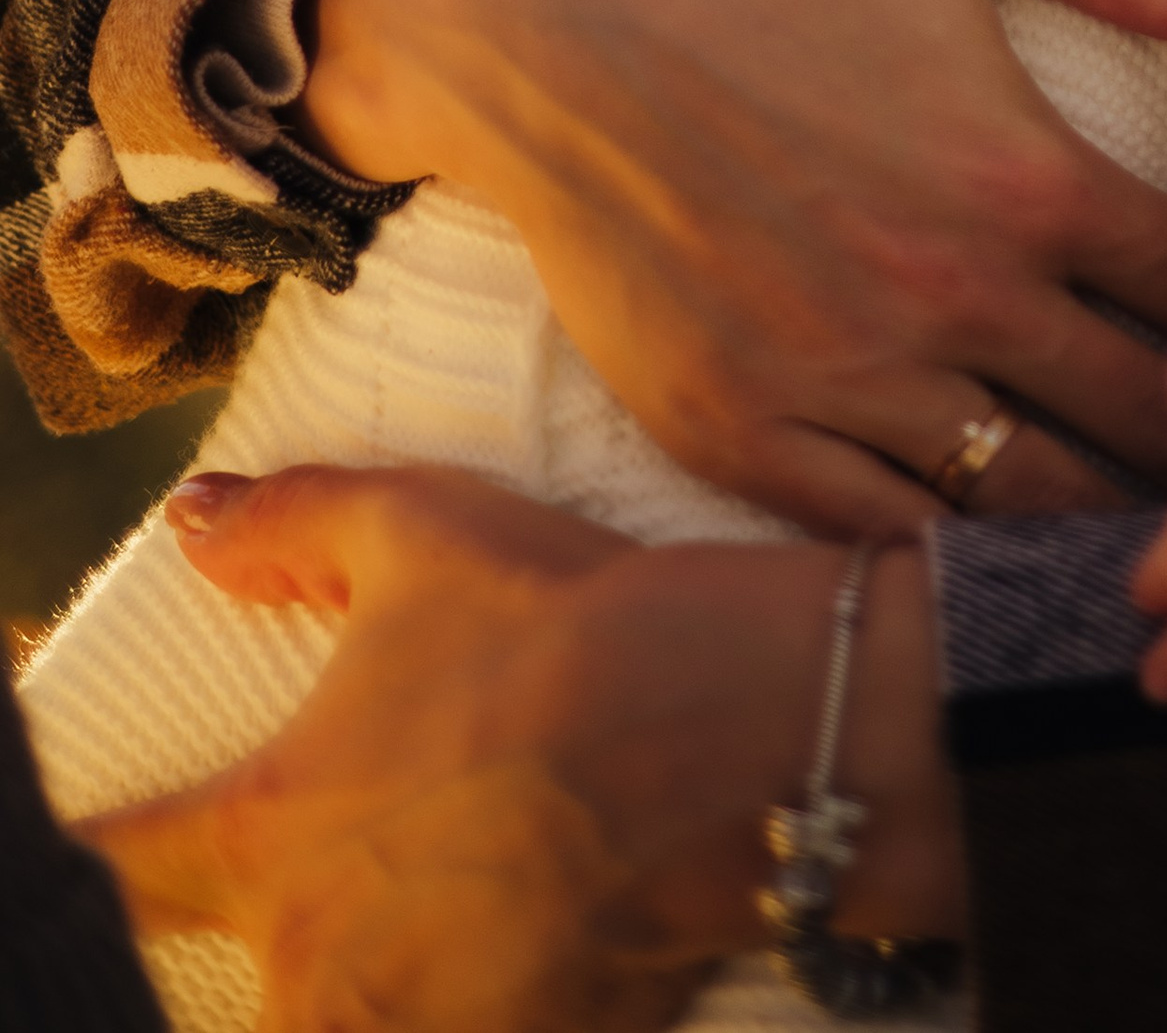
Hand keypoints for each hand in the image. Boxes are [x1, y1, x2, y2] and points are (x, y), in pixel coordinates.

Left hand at [83, 462, 959, 1032]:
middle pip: (241, 988)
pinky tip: (515, 952)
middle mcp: (318, 958)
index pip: (124, 869)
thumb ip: (287, 525)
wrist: (722, 730)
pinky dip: (471, 1008)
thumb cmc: (554, 622)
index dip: (104, 856)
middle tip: (351, 874)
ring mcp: (414, 1027)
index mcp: (270, 832)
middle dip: (278, 938)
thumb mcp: (412, 530)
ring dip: (363, 987)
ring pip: (338, 1029)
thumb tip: (192, 523)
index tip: (108, 844)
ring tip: (440, 912)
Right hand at [299, 0, 1166, 536]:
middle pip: (1138, 423)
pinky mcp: (737, 434)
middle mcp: (941, 295)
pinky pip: (886, 543)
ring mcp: (835, 381)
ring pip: (1024, 508)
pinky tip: (1014, 565)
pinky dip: (961, 563)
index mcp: (1017, 171)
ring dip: (1107, 527)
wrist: (536, 4)